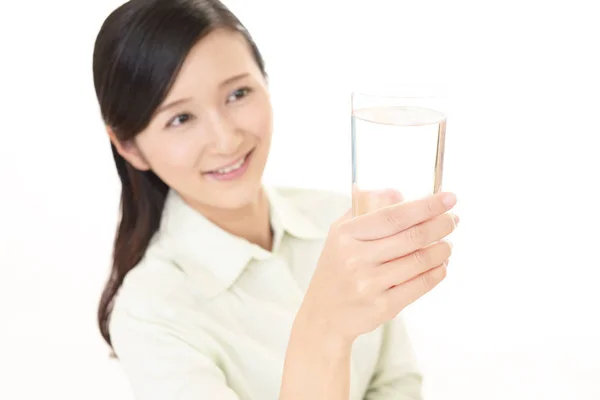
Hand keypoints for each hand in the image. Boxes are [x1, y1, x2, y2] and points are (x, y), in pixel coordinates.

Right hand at [297, 190, 457, 343]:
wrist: (324, 315)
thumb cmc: (337, 269)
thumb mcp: (340, 234)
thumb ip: (365, 208)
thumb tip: (400, 194)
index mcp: (346, 235)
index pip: (393, 216)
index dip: (425, 206)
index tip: (448, 198)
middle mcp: (356, 258)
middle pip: (412, 237)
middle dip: (441, 225)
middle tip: (454, 219)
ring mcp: (369, 284)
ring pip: (420, 261)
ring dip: (442, 250)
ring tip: (447, 244)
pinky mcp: (383, 306)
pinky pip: (420, 285)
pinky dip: (437, 272)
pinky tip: (441, 265)